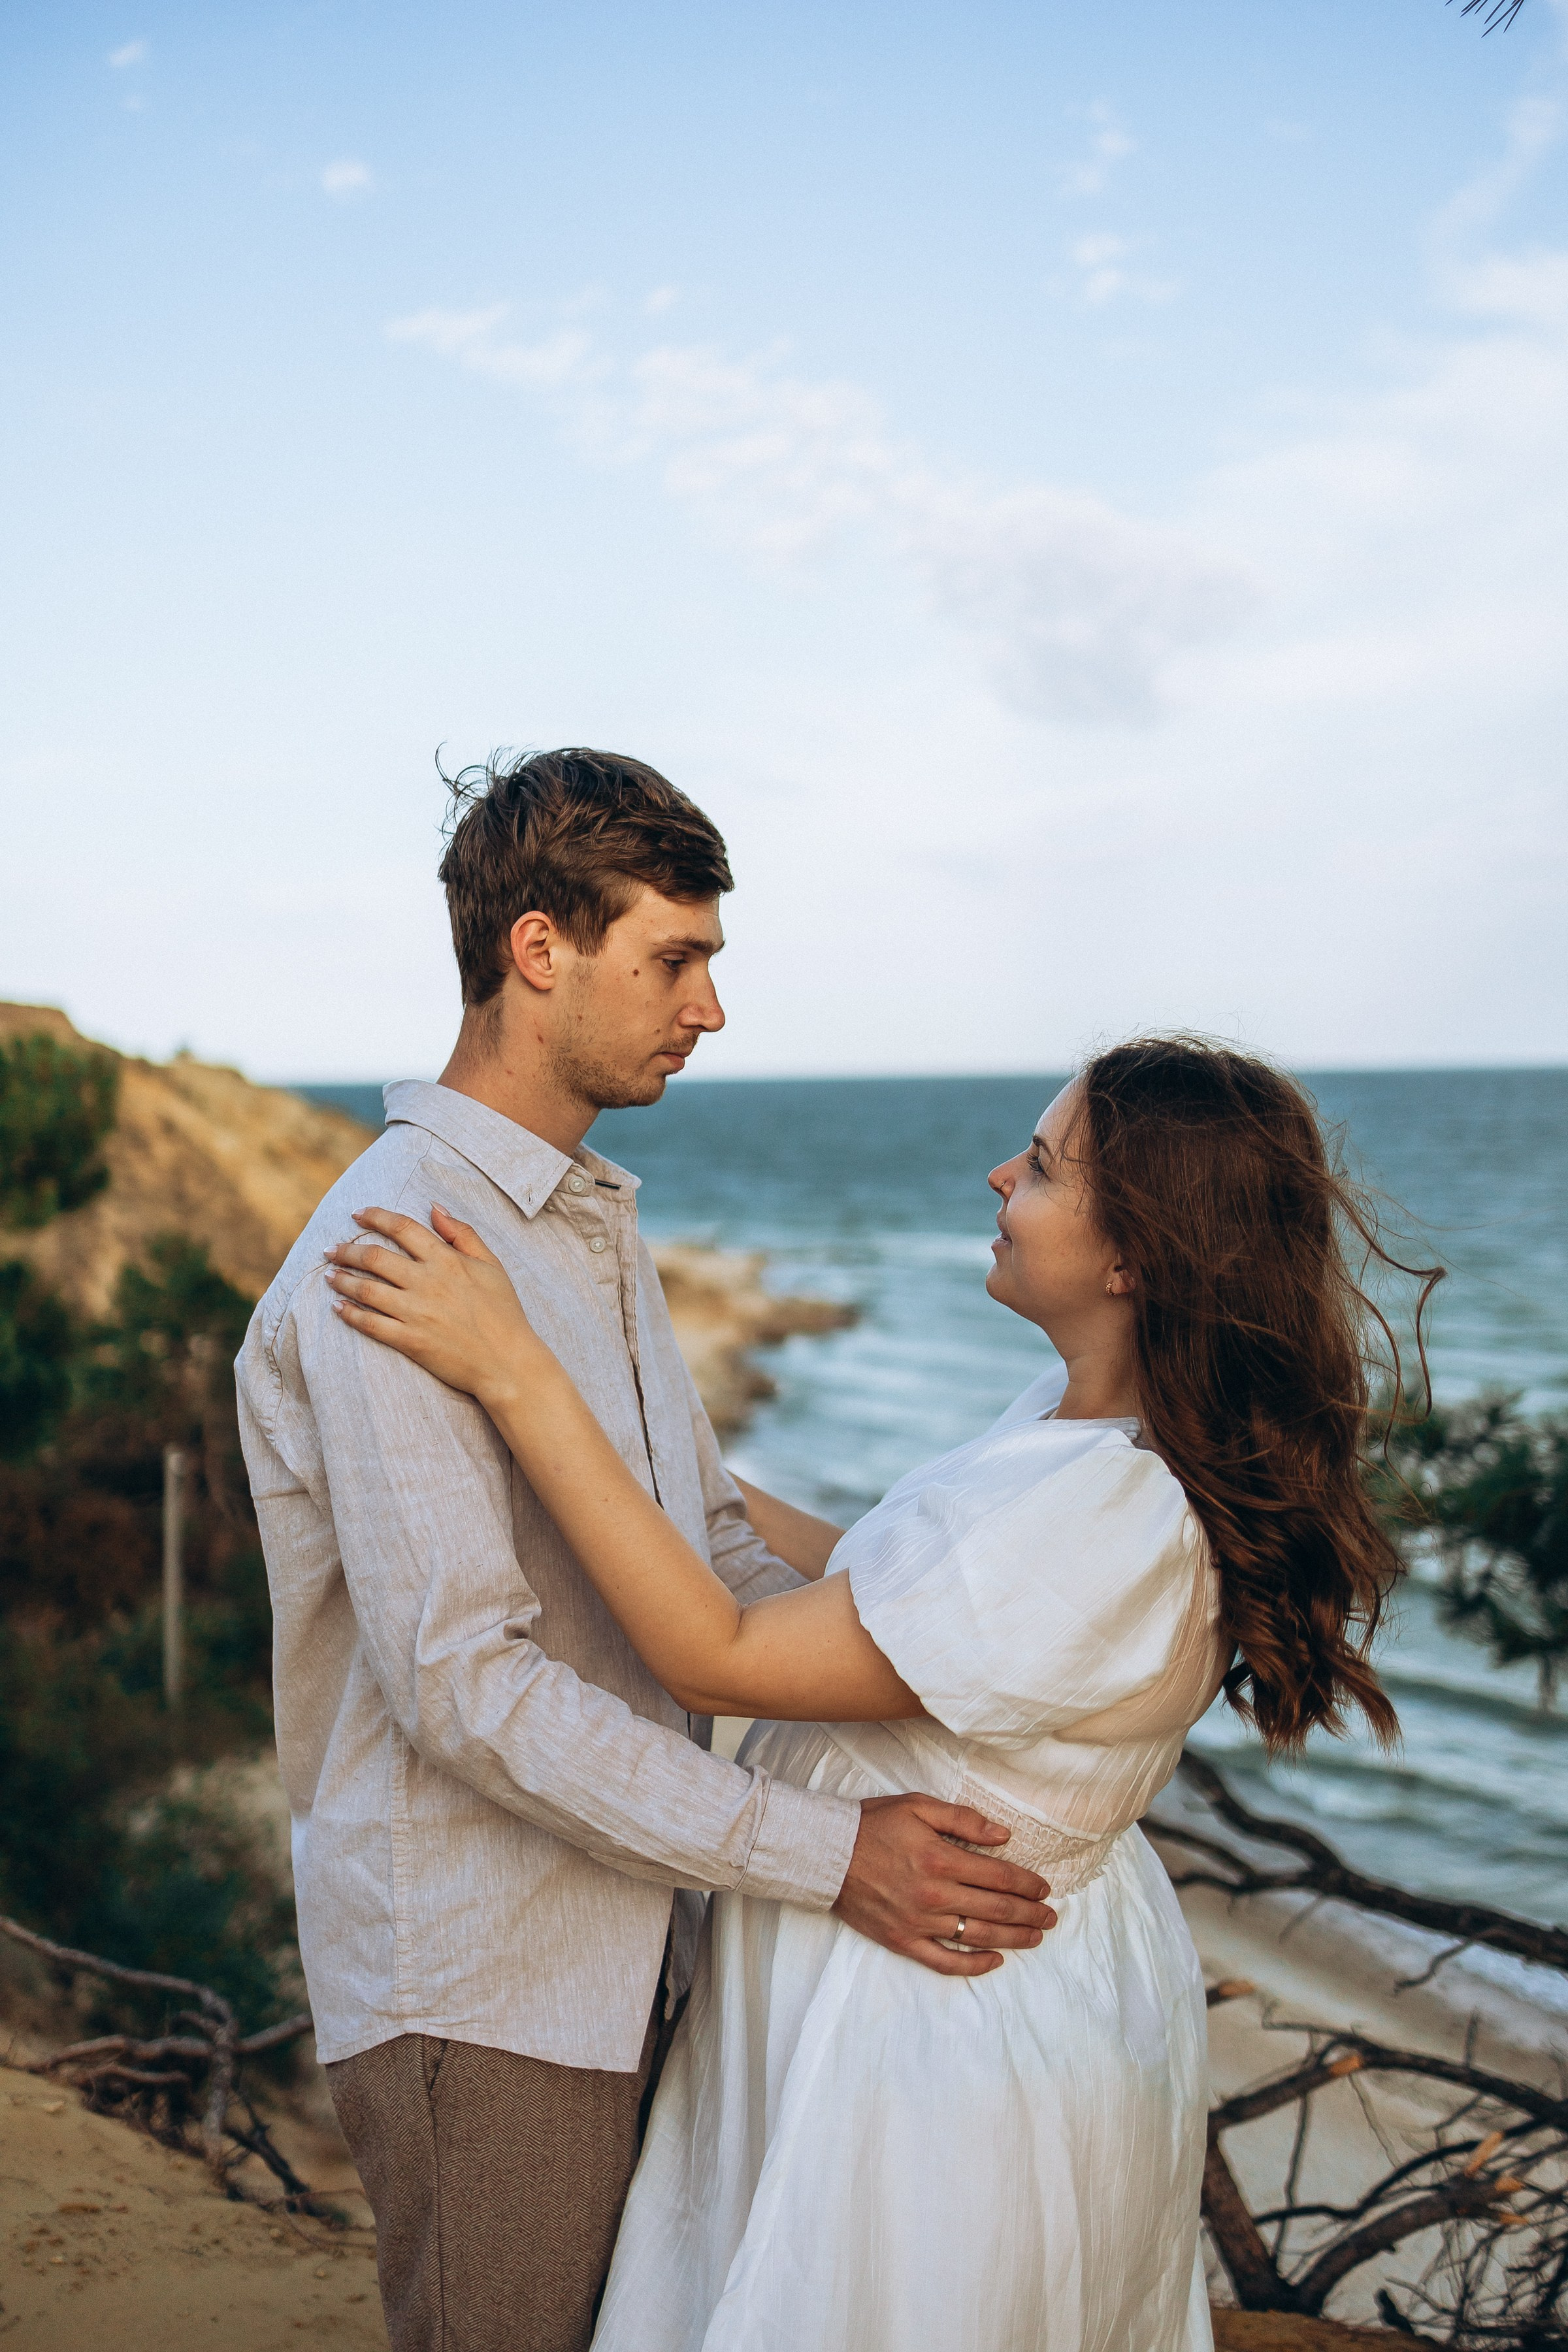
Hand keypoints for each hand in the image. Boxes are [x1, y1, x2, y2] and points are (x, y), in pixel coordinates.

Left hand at [324, 1205, 543, 1403]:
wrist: (508, 1362)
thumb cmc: (504, 1312)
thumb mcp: (491, 1264)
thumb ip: (463, 1233)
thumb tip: (435, 1207)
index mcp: (446, 1260)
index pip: (402, 1228)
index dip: (375, 1217)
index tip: (357, 1214)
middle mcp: (427, 1282)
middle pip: (374, 1257)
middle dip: (347, 1250)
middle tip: (331, 1249)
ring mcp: (416, 1312)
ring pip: (366, 1289)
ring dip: (342, 1280)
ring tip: (329, 1275)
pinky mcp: (409, 1340)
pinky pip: (370, 1324)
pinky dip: (350, 1315)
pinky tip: (338, 1308)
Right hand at [834, 1794, 1056, 1977]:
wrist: (826, 1853)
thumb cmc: (873, 1824)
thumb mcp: (919, 1806)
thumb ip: (963, 1820)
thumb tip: (1004, 1835)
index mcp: (941, 1859)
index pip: (999, 1876)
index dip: (1027, 1884)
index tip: (1044, 1889)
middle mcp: (935, 1895)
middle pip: (996, 1909)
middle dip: (1029, 1914)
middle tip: (1050, 1918)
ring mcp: (919, 1922)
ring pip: (978, 1936)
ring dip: (1012, 1938)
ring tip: (1034, 1938)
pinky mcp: (903, 1941)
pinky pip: (945, 1961)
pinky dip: (973, 1965)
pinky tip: (994, 1961)